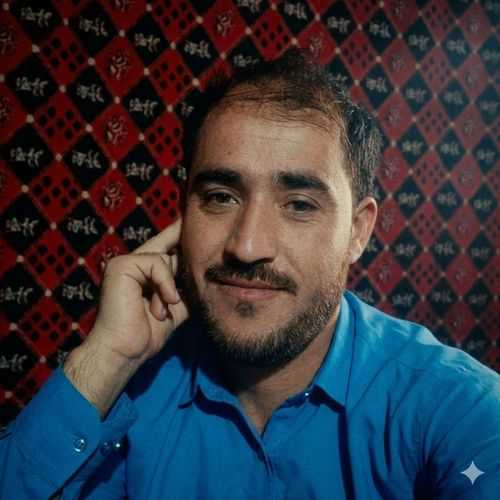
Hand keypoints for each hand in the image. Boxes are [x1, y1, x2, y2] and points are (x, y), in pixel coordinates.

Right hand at [91, 218, 187, 364]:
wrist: (126, 350)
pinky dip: (164, 282)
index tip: (190, 218)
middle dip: (182, 253)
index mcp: (143, 273)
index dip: (178, 234)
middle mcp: (133, 264)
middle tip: (185, 268)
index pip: (165, 247)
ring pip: (164, 258)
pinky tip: (164, 301)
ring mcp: (124, 263)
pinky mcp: (121, 265)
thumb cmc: (147, 333)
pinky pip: (156, 262)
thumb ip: (185, 289)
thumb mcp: (175, 307)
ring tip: (162, 308)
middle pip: (167, 247)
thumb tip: (205, 276)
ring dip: (169, 287)